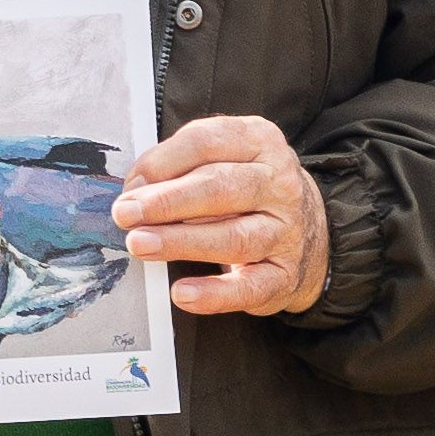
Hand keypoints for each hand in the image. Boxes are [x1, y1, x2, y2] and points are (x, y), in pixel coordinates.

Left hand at [112, 114, 329, 316]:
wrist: (308, 231)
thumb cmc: (247, 190)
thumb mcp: (223, 159)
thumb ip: (180, 165)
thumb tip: (136, 188)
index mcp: (260, 142)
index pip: (207, 142)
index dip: (163, 162)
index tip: (131, 184)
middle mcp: (278, 183)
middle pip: (220, 188)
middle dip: (167, 202)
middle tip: (126, 213)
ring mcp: (286, 231)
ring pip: (233, 237)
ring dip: (181, 242)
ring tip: (141, 245)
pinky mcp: (284, 275)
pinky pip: (249, 287)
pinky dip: (215, 293)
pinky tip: (183, 294)